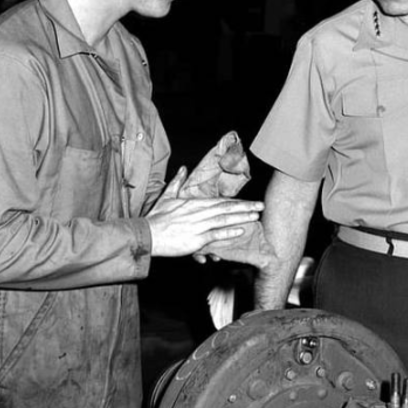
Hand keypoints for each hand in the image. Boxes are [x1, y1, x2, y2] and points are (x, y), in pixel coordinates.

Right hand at [147, 167, 263, 257]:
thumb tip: (183, 168)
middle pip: (225, 208)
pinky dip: (227, 232)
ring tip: (255, 216)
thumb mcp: (167, 197)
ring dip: (241, 217)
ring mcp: (197, 225)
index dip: (236, 202)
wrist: (146, 234)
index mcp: (194, 203)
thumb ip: (177, 182)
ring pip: (223, 219)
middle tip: (261, 206)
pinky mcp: (194, 239)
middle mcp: (198, 212)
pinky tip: (240, 230)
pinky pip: (214, 234)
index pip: (219, 201)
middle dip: (245, 207)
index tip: (249, 202)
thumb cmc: (156, 218)